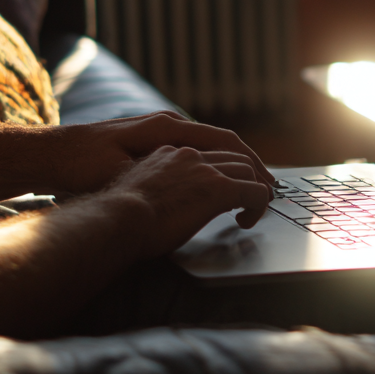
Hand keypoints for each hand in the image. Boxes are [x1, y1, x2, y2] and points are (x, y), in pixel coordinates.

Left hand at [53, 111, 274, 197]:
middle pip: (224, 140)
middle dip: (251, 164)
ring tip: (254, 188)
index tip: (267, 185)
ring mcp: (161, 130)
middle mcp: (169, 124)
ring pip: (212, 144)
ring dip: (235, 164)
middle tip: (271, 191)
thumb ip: (158, 170)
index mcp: (167, 128)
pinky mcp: (152, 140)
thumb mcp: (122, 170)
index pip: (224, 141)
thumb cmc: (81, 166)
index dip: (250, 164)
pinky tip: (220, 182)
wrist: (49, 153)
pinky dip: (217, 163)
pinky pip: (196, 149)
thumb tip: (194, 176)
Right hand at [105, 145, 271, 257]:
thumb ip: (149, 187)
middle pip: (232, 156)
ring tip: (249, 210)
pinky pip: (254, 192)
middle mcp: (188, 154)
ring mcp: (205, 169)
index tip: (224, 182)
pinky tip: (246, 221)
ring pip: (247, 171)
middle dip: (244, 175)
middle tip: (248, 195)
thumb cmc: (117, 216)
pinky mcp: (219, 188)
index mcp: (167, 153)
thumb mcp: (133, 190)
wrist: (117, 219)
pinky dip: (258, 205)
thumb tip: (151, 203)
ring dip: (252, 190)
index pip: (206, 152)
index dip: (220, 168)